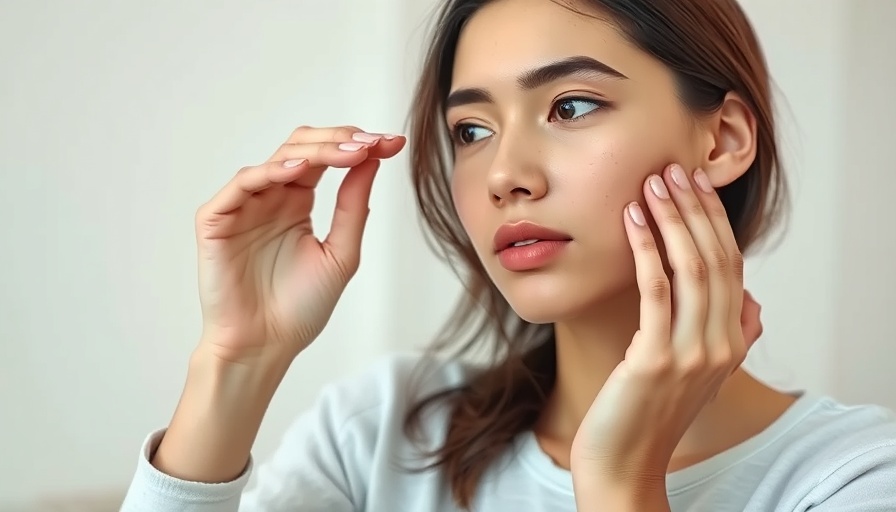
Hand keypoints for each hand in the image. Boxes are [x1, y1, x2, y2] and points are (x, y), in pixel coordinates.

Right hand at [194, 126, 405, 365]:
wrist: (264, 346)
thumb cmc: (301, 308)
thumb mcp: (341, 254)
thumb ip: (353, 207)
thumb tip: (372, 160)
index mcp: (298, 203)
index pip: (326, 159)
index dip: (358, 146)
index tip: (392, 143)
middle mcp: (271, 197)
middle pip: (302, 148)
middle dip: (340, 140)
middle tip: (373, 143)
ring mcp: (244, 206)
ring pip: (277, 159)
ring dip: (316, 151)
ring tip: (350, 152)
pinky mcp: (217, 219)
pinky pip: (242, 184)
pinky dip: (269, 172)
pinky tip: (298, 170)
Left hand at [570, 164, 755, 506]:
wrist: (623, 461)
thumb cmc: (647, 411)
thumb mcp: (696, 372)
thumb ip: (728, 336)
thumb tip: (751, 301)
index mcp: (732, 341)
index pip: (731, 265)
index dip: (714, 220)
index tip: (694, 183)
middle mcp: (721, 344)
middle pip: (716, 259)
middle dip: (695, 209)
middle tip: (672, 169)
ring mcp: (692, 353)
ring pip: (692, 268)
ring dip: (672, 220)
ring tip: (653, 183)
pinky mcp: (657, 358)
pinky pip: (656, 290)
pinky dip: (646, 249)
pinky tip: (631, 220)